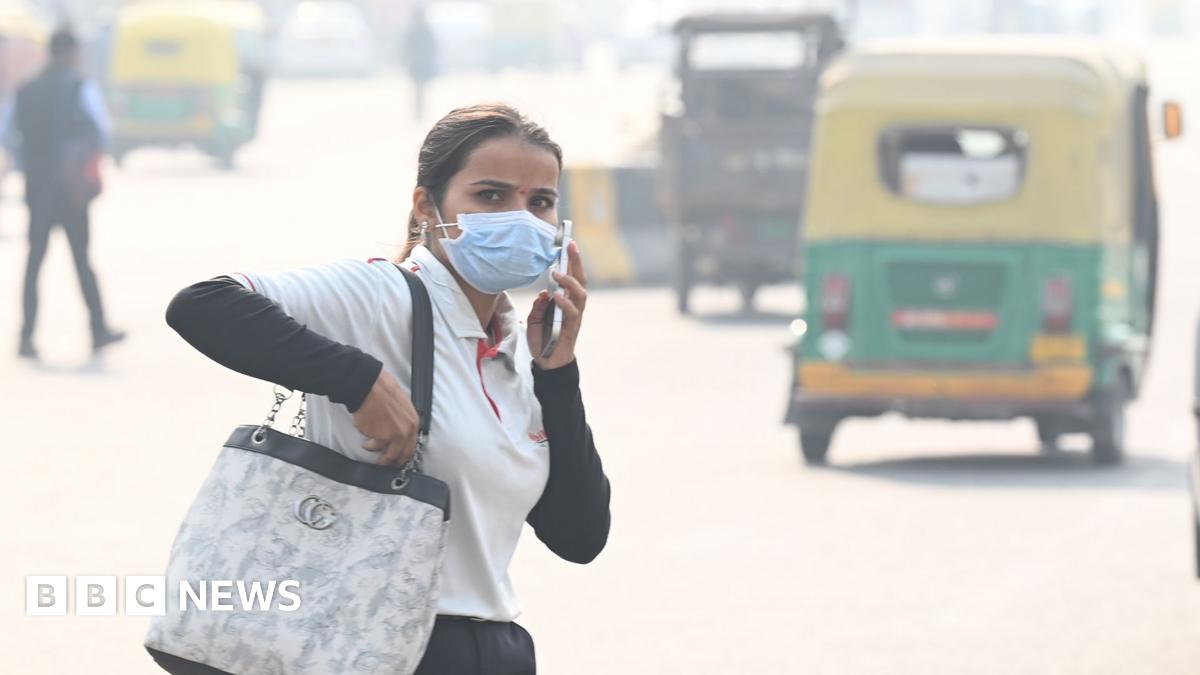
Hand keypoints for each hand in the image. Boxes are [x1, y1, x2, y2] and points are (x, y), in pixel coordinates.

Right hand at [353, 368, 420, 466]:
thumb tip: (401, 431)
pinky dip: (369, 445)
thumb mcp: (403, 405)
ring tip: (369, 446)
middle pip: (401, 454)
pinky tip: (366, 441)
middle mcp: (405, 432)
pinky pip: (374, 445)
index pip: (411, 446)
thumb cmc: (383, 390)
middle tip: (385, 462)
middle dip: (393, 460)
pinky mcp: (378, 437)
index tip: (398, 458)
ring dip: (377, 451)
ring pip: (387, 454)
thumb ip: (404, 420)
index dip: (404, 455)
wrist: (369, 387)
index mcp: (413, 423)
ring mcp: (392, 436)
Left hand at [528, 240, 587, 370]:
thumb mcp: (533, 319)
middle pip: (581, 280)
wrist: (546, 363)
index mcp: (566, 300)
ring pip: (580, 294)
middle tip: (570, 246)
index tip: (569, 243)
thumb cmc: (542, 339)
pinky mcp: (572, 329)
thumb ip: (538, 305)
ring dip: (570, 281)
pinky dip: (565, 303)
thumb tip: (545, 293)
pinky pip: (572, 313)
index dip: (572, 260)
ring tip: (557, 272)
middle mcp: (574, 306)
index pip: (573, 276)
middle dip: (577, 262)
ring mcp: (574, 317)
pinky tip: (557, 296)